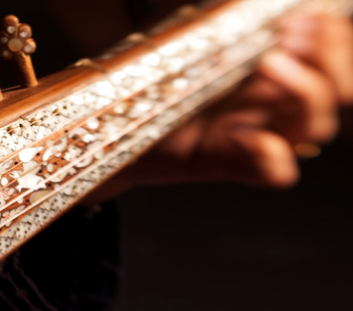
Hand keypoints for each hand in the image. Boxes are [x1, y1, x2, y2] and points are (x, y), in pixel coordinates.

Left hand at [91, 13, 352, 199]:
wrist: (102, 129)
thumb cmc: (146, 83)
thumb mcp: (189, 41)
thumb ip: (225, 24)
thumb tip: (258, 2)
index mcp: (268, 77)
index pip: (328, 61)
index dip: (334, 38)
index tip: (310, 13)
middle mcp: (268, 109)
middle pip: (333, 95)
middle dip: (329, 60)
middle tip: (294, 33)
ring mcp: (251, 138)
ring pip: (312, 130)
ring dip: (306, 91)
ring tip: (269, 59)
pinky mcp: (225, 164)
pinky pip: (274, 172)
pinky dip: (274, 156)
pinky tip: (256, 135)